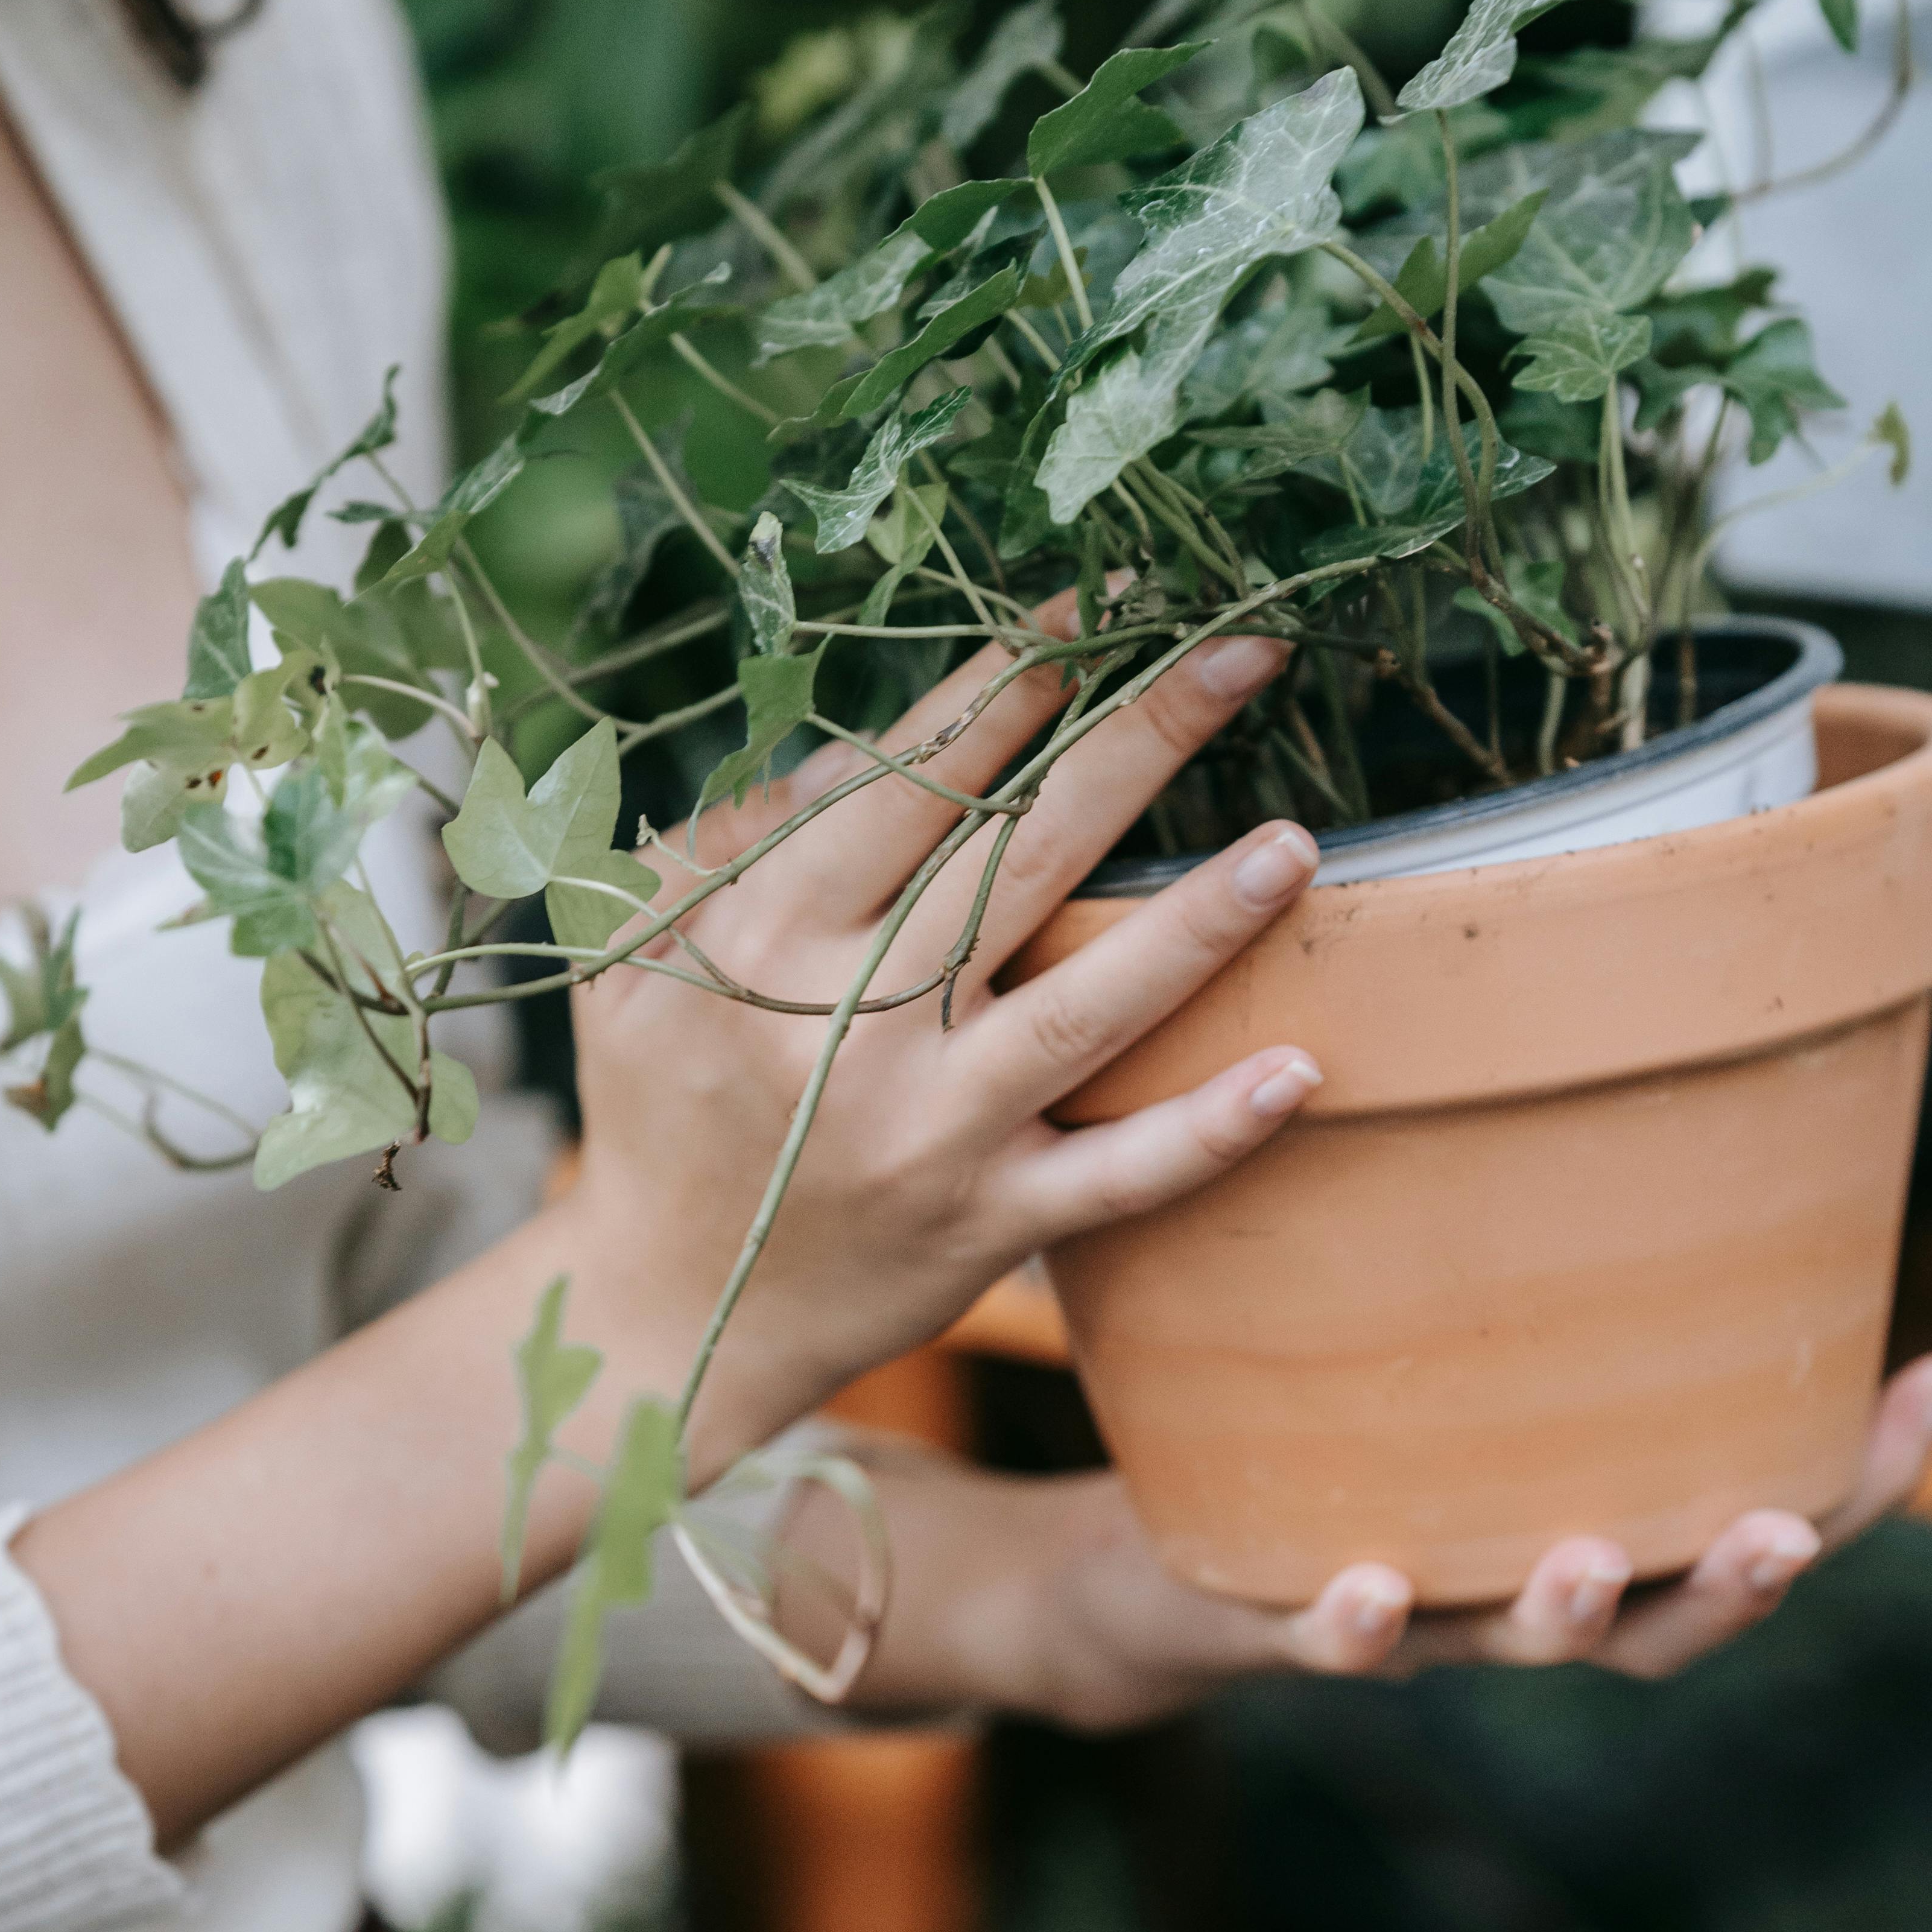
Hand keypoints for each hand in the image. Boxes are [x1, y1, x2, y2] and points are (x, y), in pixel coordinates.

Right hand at [562, 620, 1318, 1474]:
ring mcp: (928, 1135)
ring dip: (1195, 924)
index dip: (1006, 689)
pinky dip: (1207, 1132)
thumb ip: (722, 850)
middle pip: (1016, 861)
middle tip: (1240, 652)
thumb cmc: (659, 1115)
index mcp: (762, 942)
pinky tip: (1297, 1069)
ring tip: (1295, 843)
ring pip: (1082, 1010)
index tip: (1096, 612)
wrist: (665, 1319)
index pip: (906, 788)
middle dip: (1133, 742)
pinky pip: (1114, 1178)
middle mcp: (850, 1032)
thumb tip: (846, 758)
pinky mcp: (984, 1228)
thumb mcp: (634, 964)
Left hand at [822, 1351, 1931, 1729]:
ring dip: (1568, 1612)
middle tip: (1782, 1534)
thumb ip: (1520, 1259)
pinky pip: (1323, 1639)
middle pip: (1667, 1627)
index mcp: (1582, 1514)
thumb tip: (1616, 1077)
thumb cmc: (1321, 1426)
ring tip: (1593, 1559)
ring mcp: (1408, 1620)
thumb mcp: (1432, 1336)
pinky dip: (1353, 1622)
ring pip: (1514, 1644)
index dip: (1862, 1471)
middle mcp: (1513, 1589)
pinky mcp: (1274, 1621)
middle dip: (1731, 1584)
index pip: (1758, 1503)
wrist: (1140, 1561)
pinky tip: (1371, 1586)